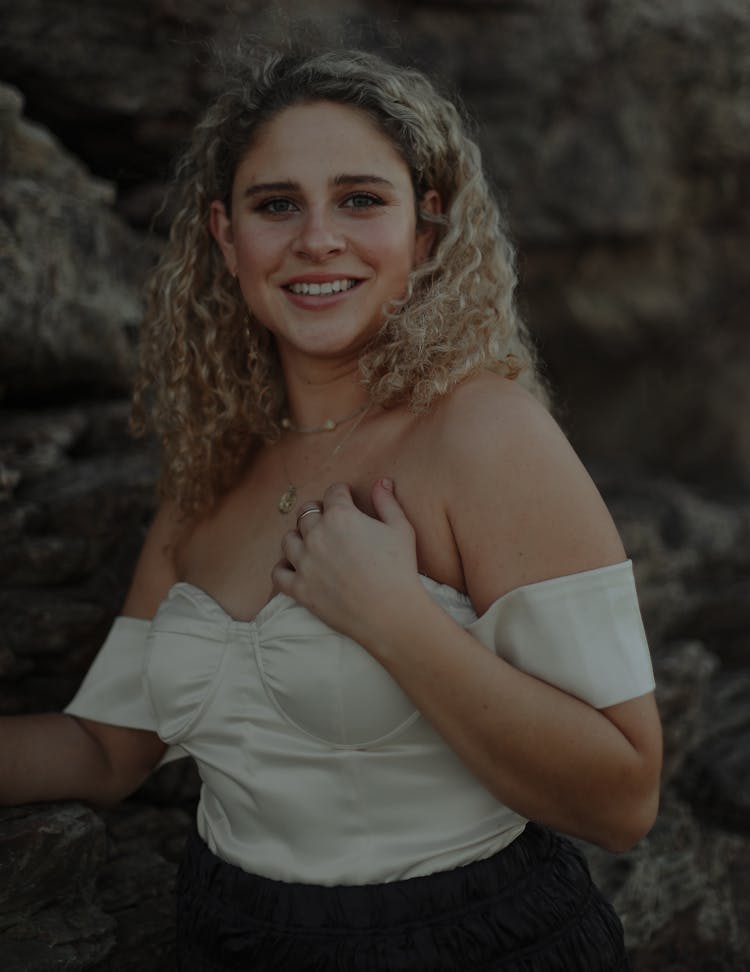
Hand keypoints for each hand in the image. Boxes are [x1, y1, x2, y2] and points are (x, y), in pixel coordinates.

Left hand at [271, 479, 425, 651]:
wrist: (391, 612)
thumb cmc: (399, 569)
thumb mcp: (400, 528)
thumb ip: (387, 502)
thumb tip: (381, 482)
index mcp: (340, 516)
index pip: (333, 492)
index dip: (341, 493)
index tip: (346, 497)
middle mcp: (316, 535)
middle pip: (307, 513)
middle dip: (318, 512)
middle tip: (330, 522)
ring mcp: (304, 562)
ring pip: (288, 539)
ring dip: (299, 537)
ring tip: (311, 543)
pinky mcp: (299, 589)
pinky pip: (278, 573)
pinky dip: (284, 568)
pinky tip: (296, 567)